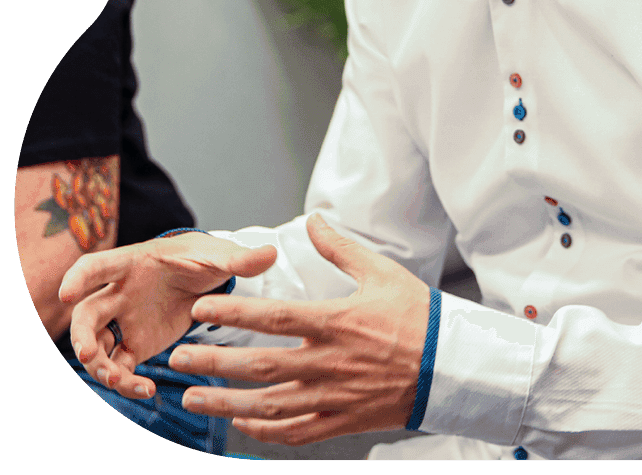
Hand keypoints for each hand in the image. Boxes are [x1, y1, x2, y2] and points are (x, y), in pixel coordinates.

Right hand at [58, 232, 277, 398]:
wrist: (206, 277)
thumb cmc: (204, 257)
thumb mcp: (222, 255)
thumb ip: (242, 258)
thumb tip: (271, 252)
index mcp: (135, 263)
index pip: (98, 265)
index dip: (79, 277)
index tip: (67, 293)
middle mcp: (121, 293)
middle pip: (87, 314)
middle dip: (80, 336)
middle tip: (88, 355)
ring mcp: (125, 321)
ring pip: (96, 346)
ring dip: (100, 366)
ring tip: (122, 380)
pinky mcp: (135, 344)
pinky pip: (119, 367)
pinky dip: (125, 381)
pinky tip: (147, 389)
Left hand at [168, 213, 429, 444]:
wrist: (451, 364)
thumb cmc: (418, 315)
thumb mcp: (381, 272)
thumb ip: (341, 249)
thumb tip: (314, 221)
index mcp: (336, 322)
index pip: (272, 318)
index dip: (232, 314)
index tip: (201, 310)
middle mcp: (328, 362)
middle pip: (258, 366)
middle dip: (212, 364)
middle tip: (179, 360)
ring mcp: (333, 396)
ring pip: (267, 406)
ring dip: (225, 404)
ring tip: (193, 398)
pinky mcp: (343, 421)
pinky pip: (295, 432)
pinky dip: (265, 432)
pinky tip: (243, 425)